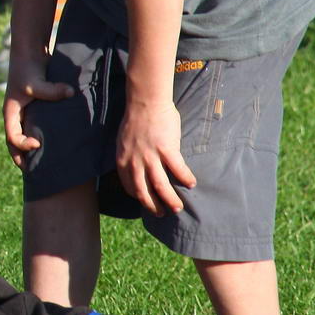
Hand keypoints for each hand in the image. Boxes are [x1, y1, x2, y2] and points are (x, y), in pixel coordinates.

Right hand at [1, 53, 73, 168]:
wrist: (28, 52)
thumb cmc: (28, 67)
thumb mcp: (37, 81)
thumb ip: (52, 90)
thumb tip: (71, 93)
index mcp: (10, 112)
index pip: (12, 137)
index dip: (23, 144)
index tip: (37, 144)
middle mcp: (15, 115)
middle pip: (13, 143)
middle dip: (21, 157)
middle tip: (33, 172)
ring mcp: (23, 113)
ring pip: (22, 137)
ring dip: (28, 151)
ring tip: (40, 165)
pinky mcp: (33, 108)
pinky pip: (32, 129)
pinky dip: (37, 138)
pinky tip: (49, 146)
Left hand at [116, 99, 194, 214]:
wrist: (146, 101)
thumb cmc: (137, 118)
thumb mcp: (124, 141)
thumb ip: (130, 155)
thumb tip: (137, 165)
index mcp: (123, 160)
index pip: (129, 186)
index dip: (138, 196)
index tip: (146, 201)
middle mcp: (135, 162)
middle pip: (144, 191)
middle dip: (153, 206)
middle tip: (162, 213)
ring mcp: (150, 157)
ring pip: (160, 186)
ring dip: (170, 200)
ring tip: (177, 208)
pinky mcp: (166, 149)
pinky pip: (177, 169)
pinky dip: (185, 178)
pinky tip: (191, 183)